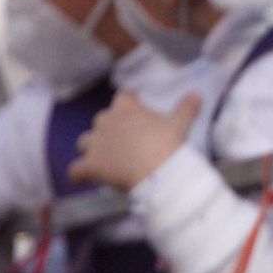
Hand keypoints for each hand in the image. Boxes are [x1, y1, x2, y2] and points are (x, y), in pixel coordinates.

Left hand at [68, 92, 200, 190]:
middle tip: (126, 141)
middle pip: (101, 120)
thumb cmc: (168, 143)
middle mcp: (105, 122)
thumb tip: (197, 94)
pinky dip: (80, 174)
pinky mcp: (89, 166)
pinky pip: (76, 170)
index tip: (136, 107)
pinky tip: (85, 178)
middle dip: (110, 129)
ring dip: (92, 148)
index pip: (123, 97)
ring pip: (84, 142)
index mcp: (126, 108)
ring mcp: (94, 144)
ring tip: (105, 159)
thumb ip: (186, 107)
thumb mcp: (180, 123)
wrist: (158, 171)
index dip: (129, 102)